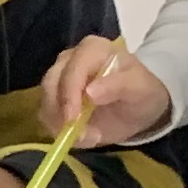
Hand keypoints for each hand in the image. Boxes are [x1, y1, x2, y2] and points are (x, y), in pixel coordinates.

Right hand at [38, 36, 167, 146]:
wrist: (139, 107)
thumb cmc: (142, 91)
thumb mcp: (140, 88)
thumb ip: (118, 85)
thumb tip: (90, 92)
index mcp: (92, 49)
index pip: (71, 69)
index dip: (68, 95)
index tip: (73, 120)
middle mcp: (69, 60)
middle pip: (50, 83)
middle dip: (60, 112)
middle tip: (80, 135)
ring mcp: (59, 79)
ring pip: (45, 101)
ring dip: (60, 124)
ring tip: (88, 137)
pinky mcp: (55, 100)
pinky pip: (47, 116)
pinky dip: (59, 131)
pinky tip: (82, 137)